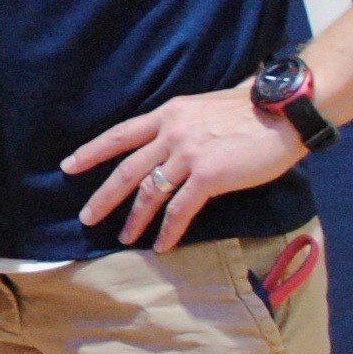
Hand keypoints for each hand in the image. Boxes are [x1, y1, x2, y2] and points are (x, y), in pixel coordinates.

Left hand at [64, 84, 307, 249]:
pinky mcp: (209, 176)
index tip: (69, 166)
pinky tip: (161, 245)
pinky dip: (168, 230)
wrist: (283, 111)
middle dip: (104, 195)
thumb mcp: (202, 108)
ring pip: (150, 192)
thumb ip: (180, 126)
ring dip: (135, 219)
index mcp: (168, 114)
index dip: (92, 151)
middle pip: (127, 169)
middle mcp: (172, 133)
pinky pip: (180, 209)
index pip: (120, 134)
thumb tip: (164, 145)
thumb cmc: (249, 110)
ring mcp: (189, 155)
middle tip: (86, 216)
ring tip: (123, 238)